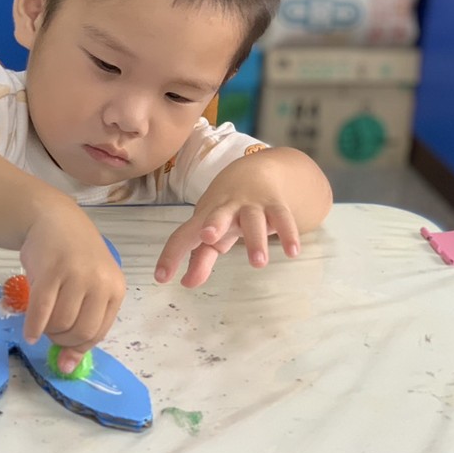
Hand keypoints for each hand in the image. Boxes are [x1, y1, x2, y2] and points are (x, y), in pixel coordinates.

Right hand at [19, 206, 125, 374]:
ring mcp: (77, 274)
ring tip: (42, 321)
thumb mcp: (88, 287)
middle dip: (62, 341)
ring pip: (61, 323)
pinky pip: (41, 310)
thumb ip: (83, 322)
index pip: (99, 333)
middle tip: (50, 333)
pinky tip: (29, 331)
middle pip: (81, 331)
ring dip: (47, 331)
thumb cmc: (73, 257)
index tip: (63, 349)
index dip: (78, 346)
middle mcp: (100, 281)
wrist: (53, 218)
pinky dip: (33, 326)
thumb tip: (67, 367)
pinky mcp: (52, 270)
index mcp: (115, 288)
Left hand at [155, 148, 328, 286]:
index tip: (160, 277)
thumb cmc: (227, 208)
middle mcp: (226, 207)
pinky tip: (292, 251)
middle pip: (218, 213)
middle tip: (209, 237)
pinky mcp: (275, 204)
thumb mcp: (213, 232)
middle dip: (214, 223)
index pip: (184, 234)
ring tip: (258, 263)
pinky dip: (288, 233)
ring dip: (256, 239)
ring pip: (254, 219)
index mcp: (205, 216)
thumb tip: (186, 283)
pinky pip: (283, 217)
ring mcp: (251, 204)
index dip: (172, 255)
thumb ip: (200, 258)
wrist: (256, 169)